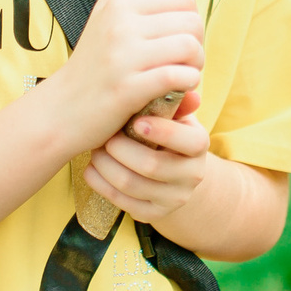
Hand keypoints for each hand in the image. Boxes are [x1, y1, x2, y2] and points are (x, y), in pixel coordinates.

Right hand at [45, 0, 202, 152]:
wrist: (62, 109)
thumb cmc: (90, 60)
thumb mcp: (104, 10)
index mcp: (120, 5)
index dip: (190, 19)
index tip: (178, 37)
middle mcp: (121, 26)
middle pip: (191, 23)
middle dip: (197, 43)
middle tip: (185, 60)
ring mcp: (124, 58)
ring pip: (189, 48)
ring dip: (196, 65)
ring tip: (184, 74)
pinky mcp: (128, 89)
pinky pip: (178, 77)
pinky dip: (188, 83)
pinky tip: (178, 89)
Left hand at [86, 87, 210, 223]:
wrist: (171, 171)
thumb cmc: (164, 130)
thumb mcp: (171, 115)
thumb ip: (171, 101)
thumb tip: (176, 77)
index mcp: (199, 145)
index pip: (189, 141)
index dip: (162, 132)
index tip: (137, 121)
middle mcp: (192, 175)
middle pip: (152, 165)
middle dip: (122, 148)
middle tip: (105, 134)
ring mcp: (173, 198)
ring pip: (131, 184)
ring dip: (106, 165)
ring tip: (96, 148)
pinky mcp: (152, 214)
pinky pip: (121, 202)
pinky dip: (101, 183)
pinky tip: (91, 168)